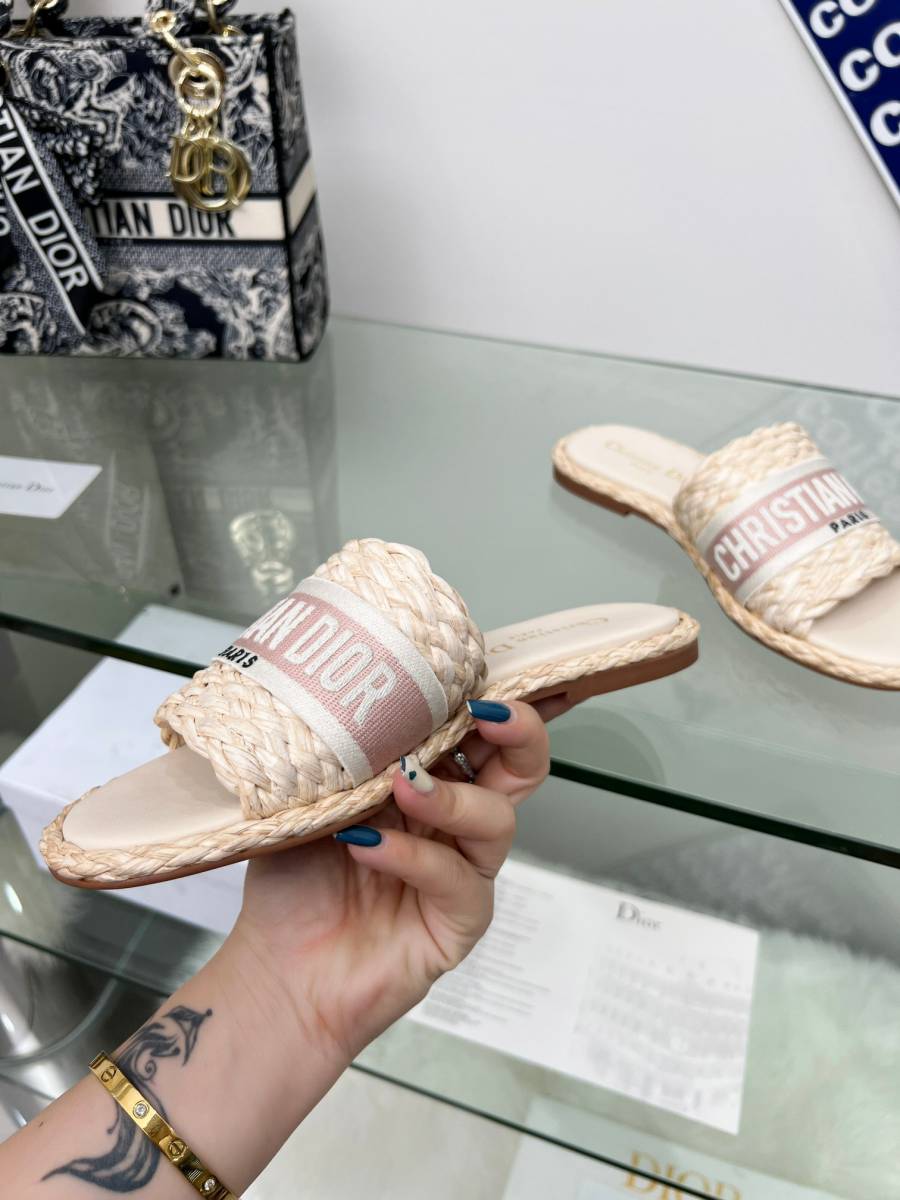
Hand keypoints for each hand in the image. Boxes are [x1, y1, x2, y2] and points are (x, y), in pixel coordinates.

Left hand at [224, 698, 560, 1065]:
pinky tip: (368, 848)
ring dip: (450, 796)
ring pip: (496, 820)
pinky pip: (457, 880)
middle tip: (483, 713)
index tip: (484, 671)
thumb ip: (342, 755)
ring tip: (403, 783)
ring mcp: (463, 872)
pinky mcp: (459, 921)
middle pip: (521, 768)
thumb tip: (356, 697)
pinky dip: (413, 857)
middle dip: (517, 733)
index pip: (478, 733)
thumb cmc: (295, 883)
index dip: (499, 700)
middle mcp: (454, 822)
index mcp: (428, 782)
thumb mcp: (311, 800)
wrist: (277, 973)